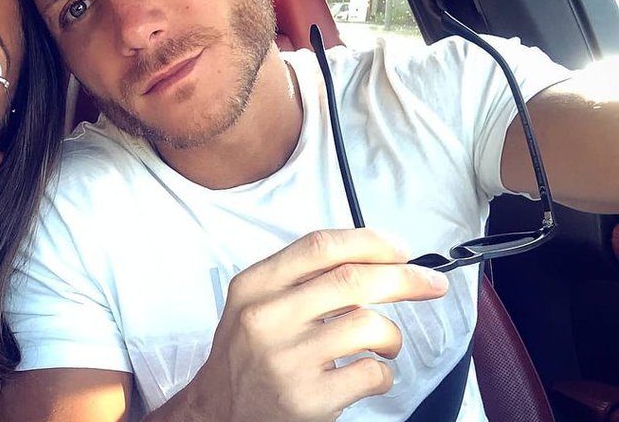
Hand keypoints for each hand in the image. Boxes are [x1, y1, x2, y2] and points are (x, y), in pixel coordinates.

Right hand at [158, 229, 448, 421]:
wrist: (219, 412)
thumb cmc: (246, 358)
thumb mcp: (253, 304)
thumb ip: (298, 278)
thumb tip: (372, 260)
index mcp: (254, 286)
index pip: (320, 247)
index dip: (370, 243)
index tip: (399, 251)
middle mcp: (267, 318)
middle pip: (353, 279)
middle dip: (405, 279)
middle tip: (429, 284)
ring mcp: (287, 359)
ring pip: (368, 325)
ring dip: (392, 335)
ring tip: (385, 345)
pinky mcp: (308, 397)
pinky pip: (371, 373)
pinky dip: (383, 373)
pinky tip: (368, 374)